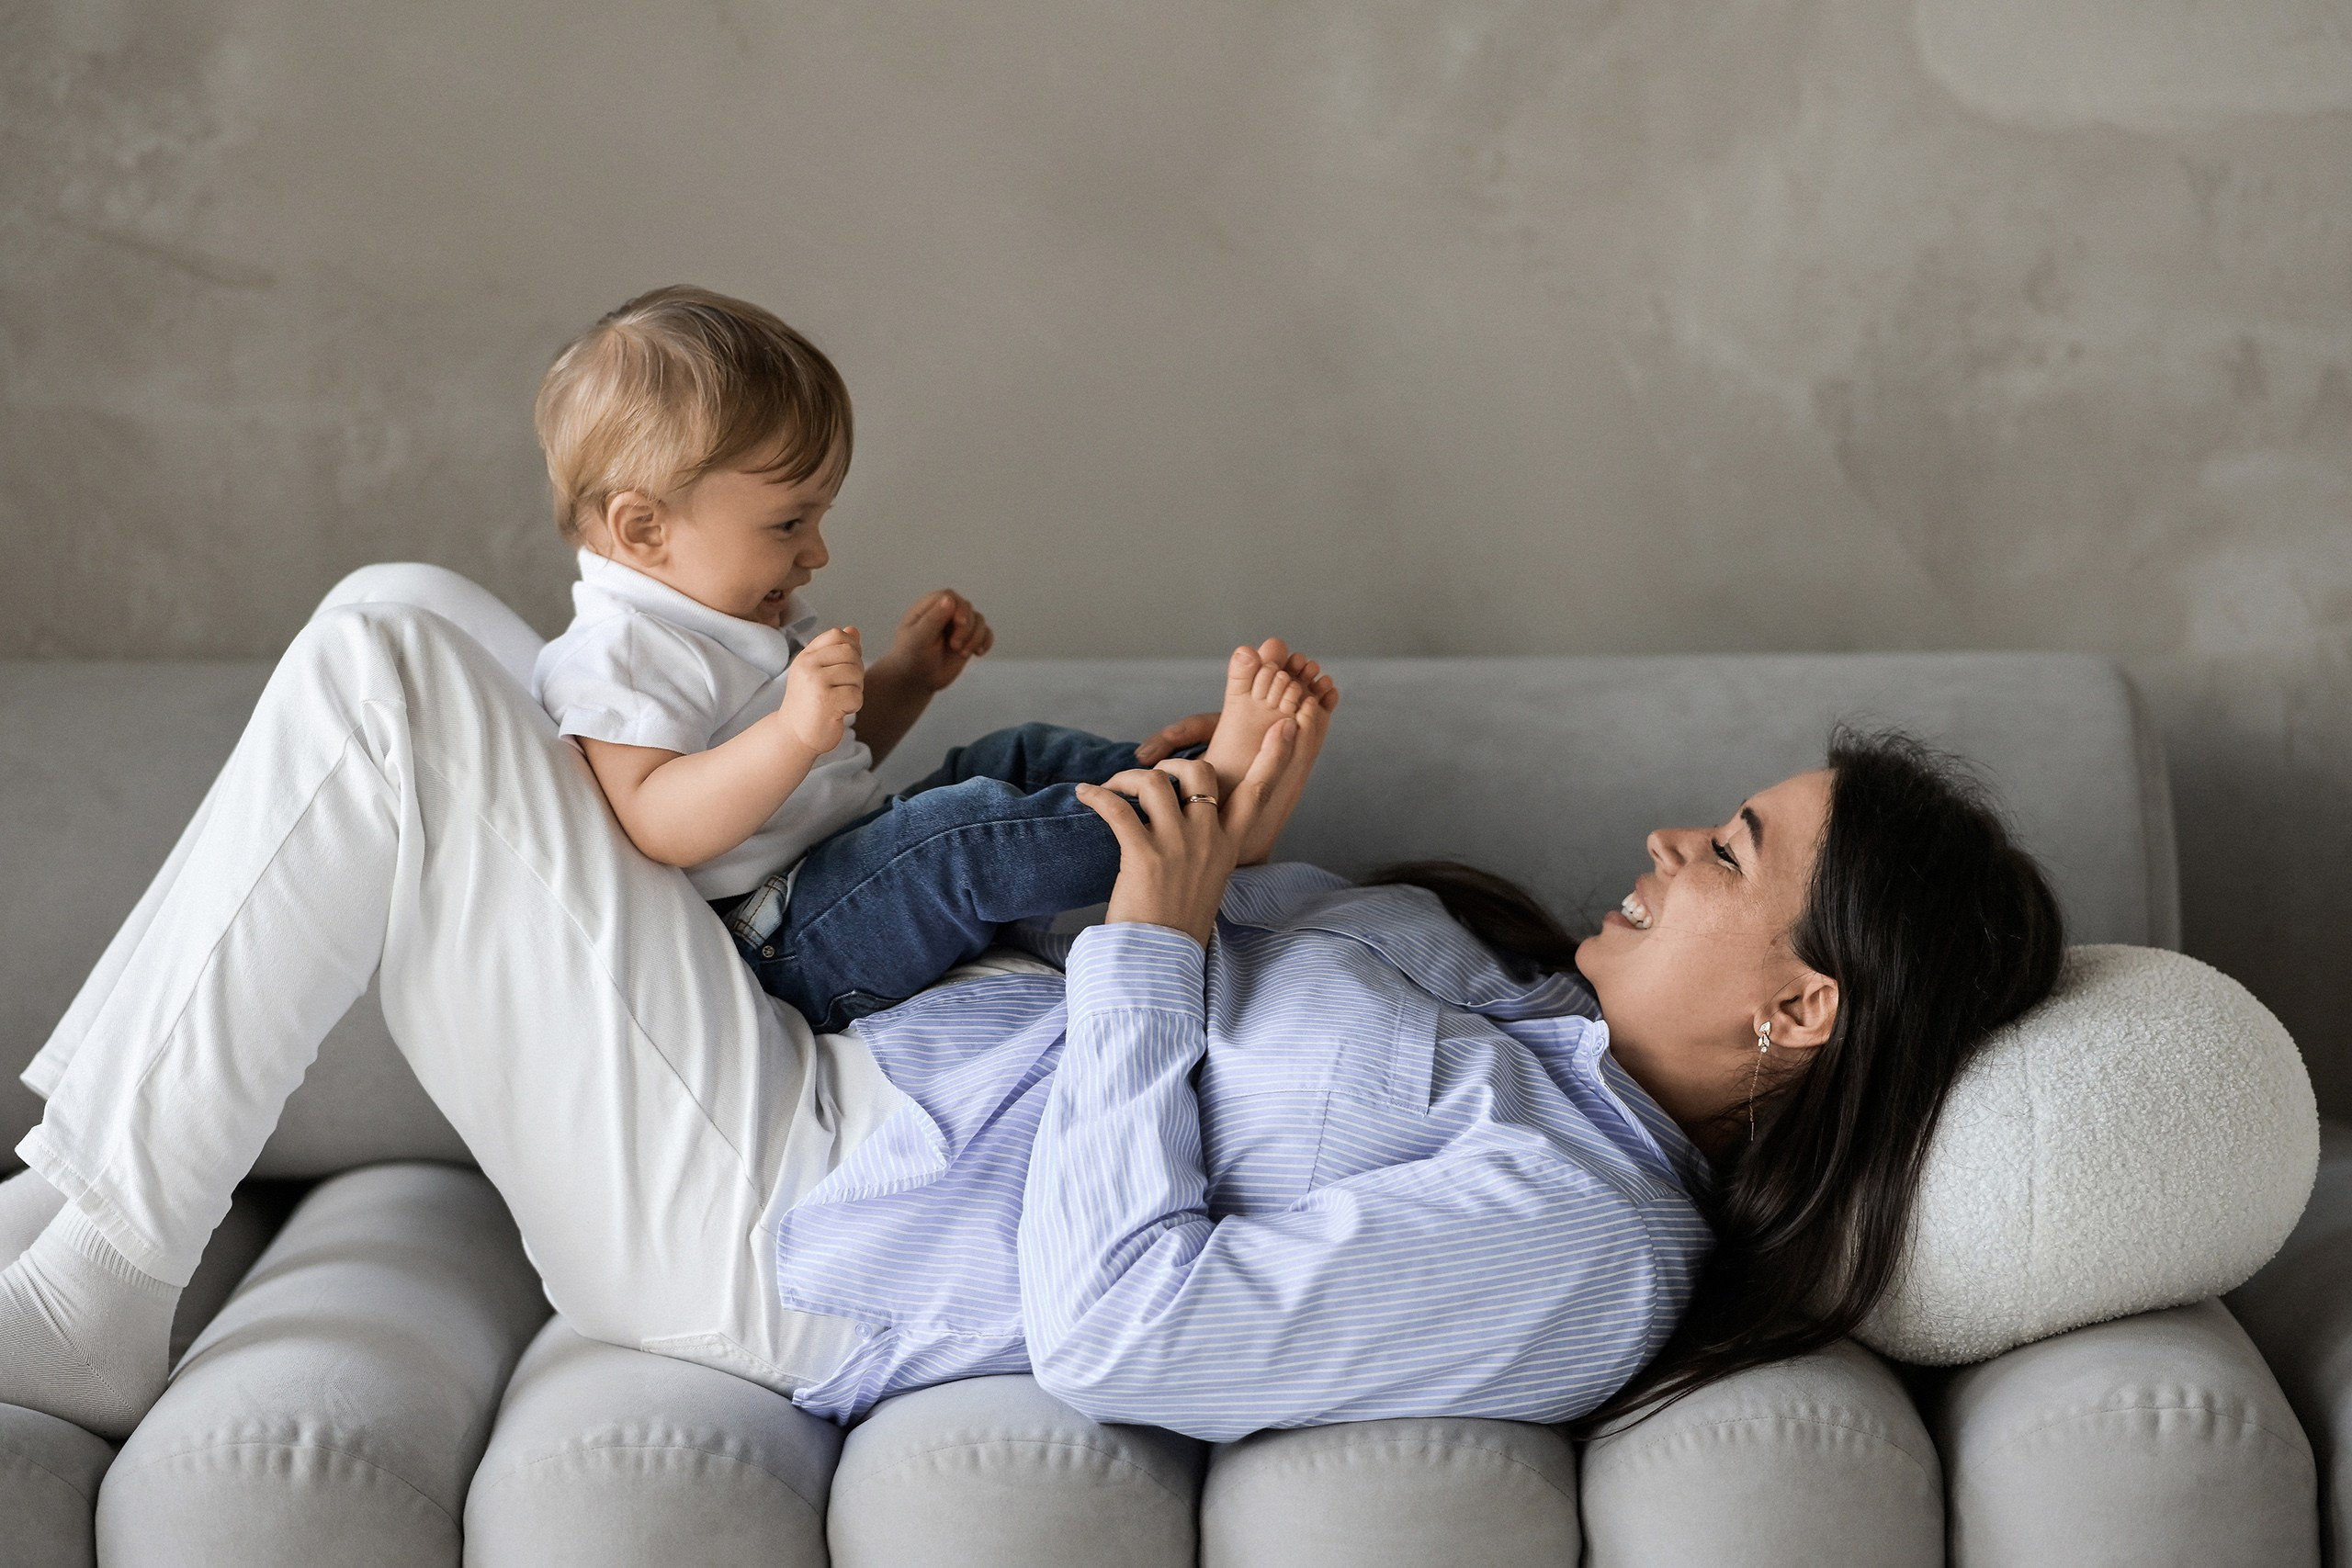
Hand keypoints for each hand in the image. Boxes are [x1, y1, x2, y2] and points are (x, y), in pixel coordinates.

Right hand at [780, 627, 863, 755]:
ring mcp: (815, 683)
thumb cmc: (810, 703)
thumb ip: (836, 651)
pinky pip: (856, 695)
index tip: (845, 666)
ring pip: (856, 674)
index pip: (837, 635)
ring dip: (855, 690)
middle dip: (856, 671)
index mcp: (806, 656)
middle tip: (843, 688)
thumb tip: (854, 630)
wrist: (794, 735)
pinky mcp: (826, 701)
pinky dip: (853, 706)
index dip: (851, 648)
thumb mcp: (818, 671)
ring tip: (838, 700)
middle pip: (851, 653)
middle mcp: (808, 666)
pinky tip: (838, 711)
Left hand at [886, 590, 993, 692]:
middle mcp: (944, 615)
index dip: (959, 608)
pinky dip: (986, 641)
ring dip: (976, 637)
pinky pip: (985, 633)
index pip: (950, 596)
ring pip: (979, 620)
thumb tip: (949, 599)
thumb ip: (933, 618)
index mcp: (928, 609)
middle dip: (967, 628)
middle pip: (967, 607)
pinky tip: (978, 653)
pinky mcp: (967, 641)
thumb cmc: (910, 658)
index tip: (959, 624)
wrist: (915, 682)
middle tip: (955, 647)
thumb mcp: (917, 638)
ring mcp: (957, 628)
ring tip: (963, 653)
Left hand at [1075, 719, 1297, 946]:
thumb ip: (1207, 846)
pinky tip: (1084, 795)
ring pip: (1155, 782)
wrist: (1160, 958)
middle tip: (1149, 777)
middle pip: (1200, 773)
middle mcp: (1208, 840)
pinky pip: (1117, 808)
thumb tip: (1187, 820)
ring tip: (1110, 789)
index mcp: (1229, 847)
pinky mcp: (1144, 854)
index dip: (1273, 757)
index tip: (1285, 726)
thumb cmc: (1179, 921)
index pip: (1257, 793)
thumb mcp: (1208, 879)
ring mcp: (1178, 846)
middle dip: (1173, 763)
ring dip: (1127, 778)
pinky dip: (1097, 796)